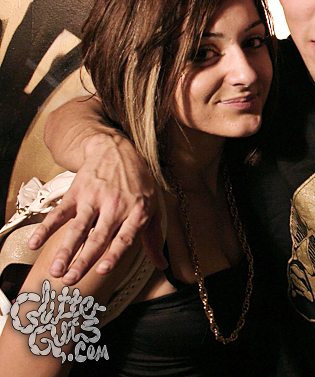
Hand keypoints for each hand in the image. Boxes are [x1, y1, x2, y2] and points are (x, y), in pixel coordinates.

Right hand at [27, 133, 166, 283]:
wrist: (117, 151)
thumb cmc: (138, 183)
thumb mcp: (153, 206)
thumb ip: (153, 237)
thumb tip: (161, 265)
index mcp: (137, 212)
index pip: (125, 237)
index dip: (114, 254)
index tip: (103, 270)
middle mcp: (115, 206)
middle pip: (98, 237)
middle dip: (83, 260)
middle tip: (71, 280)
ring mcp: (94, 199)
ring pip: (78, 228)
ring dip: (65, 250)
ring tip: (56, 270)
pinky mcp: (76, 193)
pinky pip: (59, 213)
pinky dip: (46, 228)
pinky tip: (36, 243)